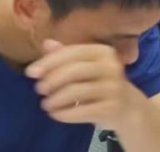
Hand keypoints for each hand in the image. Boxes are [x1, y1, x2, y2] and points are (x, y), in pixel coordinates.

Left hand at [27, 40, 141, 130]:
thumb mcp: (88, 66)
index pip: (72, 52)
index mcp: (104, 52)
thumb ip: (67, 55)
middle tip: (39, 89)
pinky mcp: (112, 107)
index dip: (49, 61)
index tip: (30, 73)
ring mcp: (114, 87)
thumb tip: (46, 43)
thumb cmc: (102, 83)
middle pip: (74, 70)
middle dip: (51, 81)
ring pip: (76, 91)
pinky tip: (55, 114)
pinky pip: (82, 110)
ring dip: (55, 99)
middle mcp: (112, 66)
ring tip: (46, 104)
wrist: (129, 107)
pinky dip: (64, 113)